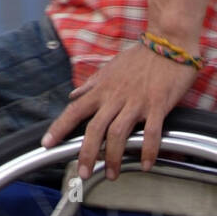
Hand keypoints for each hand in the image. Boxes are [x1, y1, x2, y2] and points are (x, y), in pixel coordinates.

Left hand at [41, 43, 199, 179]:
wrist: (170, 41)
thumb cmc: (141, 56)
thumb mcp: (111, 67)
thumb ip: (91, 84)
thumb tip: (73, 95)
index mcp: (103, 89)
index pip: (74, 110)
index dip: (59, 127)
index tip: (46, 144)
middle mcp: (116, 96)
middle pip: (94, 128)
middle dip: (86, 153)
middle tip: (83, 173)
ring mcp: (136, 101)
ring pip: (118, 133)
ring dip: (113, 157)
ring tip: (112, 174)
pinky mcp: (158, 104)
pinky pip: (151, 132)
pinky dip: (147, 150)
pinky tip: (145, 164)